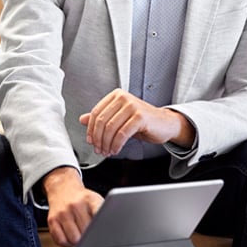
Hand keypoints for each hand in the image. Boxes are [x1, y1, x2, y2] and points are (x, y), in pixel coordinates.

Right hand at [42, 167, 103, 246]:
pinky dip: (66, 242)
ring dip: (77, 240)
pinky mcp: (52, 220)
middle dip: (89, 236)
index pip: (100, 217)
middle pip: (87, 233)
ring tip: (78, 232)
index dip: (102, 228)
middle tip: (88, 229)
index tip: (103, 231)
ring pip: (74, 240)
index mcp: (90, 199)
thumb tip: (110, 230)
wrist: (62, 188)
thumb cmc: (81, 198)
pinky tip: (69, 234)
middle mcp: (76, 205)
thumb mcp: (96, 200)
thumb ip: (103, 214)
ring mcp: (63, 212)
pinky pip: (61, 241)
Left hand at [78, 88, 194, 155]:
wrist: (164, 124)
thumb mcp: (118, 117)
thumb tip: (82, 119)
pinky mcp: (140, 117)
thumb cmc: (142, 121)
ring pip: (111, 128)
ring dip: (107, 144)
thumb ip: (101, 117)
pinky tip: (116, 149)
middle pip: (101, 121)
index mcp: (115, 95)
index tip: (90, 141)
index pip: (96, 113)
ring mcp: (132, 106)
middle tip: (98, 149)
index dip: (90, 129)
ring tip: (107, 151)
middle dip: (98, 139)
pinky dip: (116, 144)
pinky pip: (122, 134)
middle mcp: (123, 97)